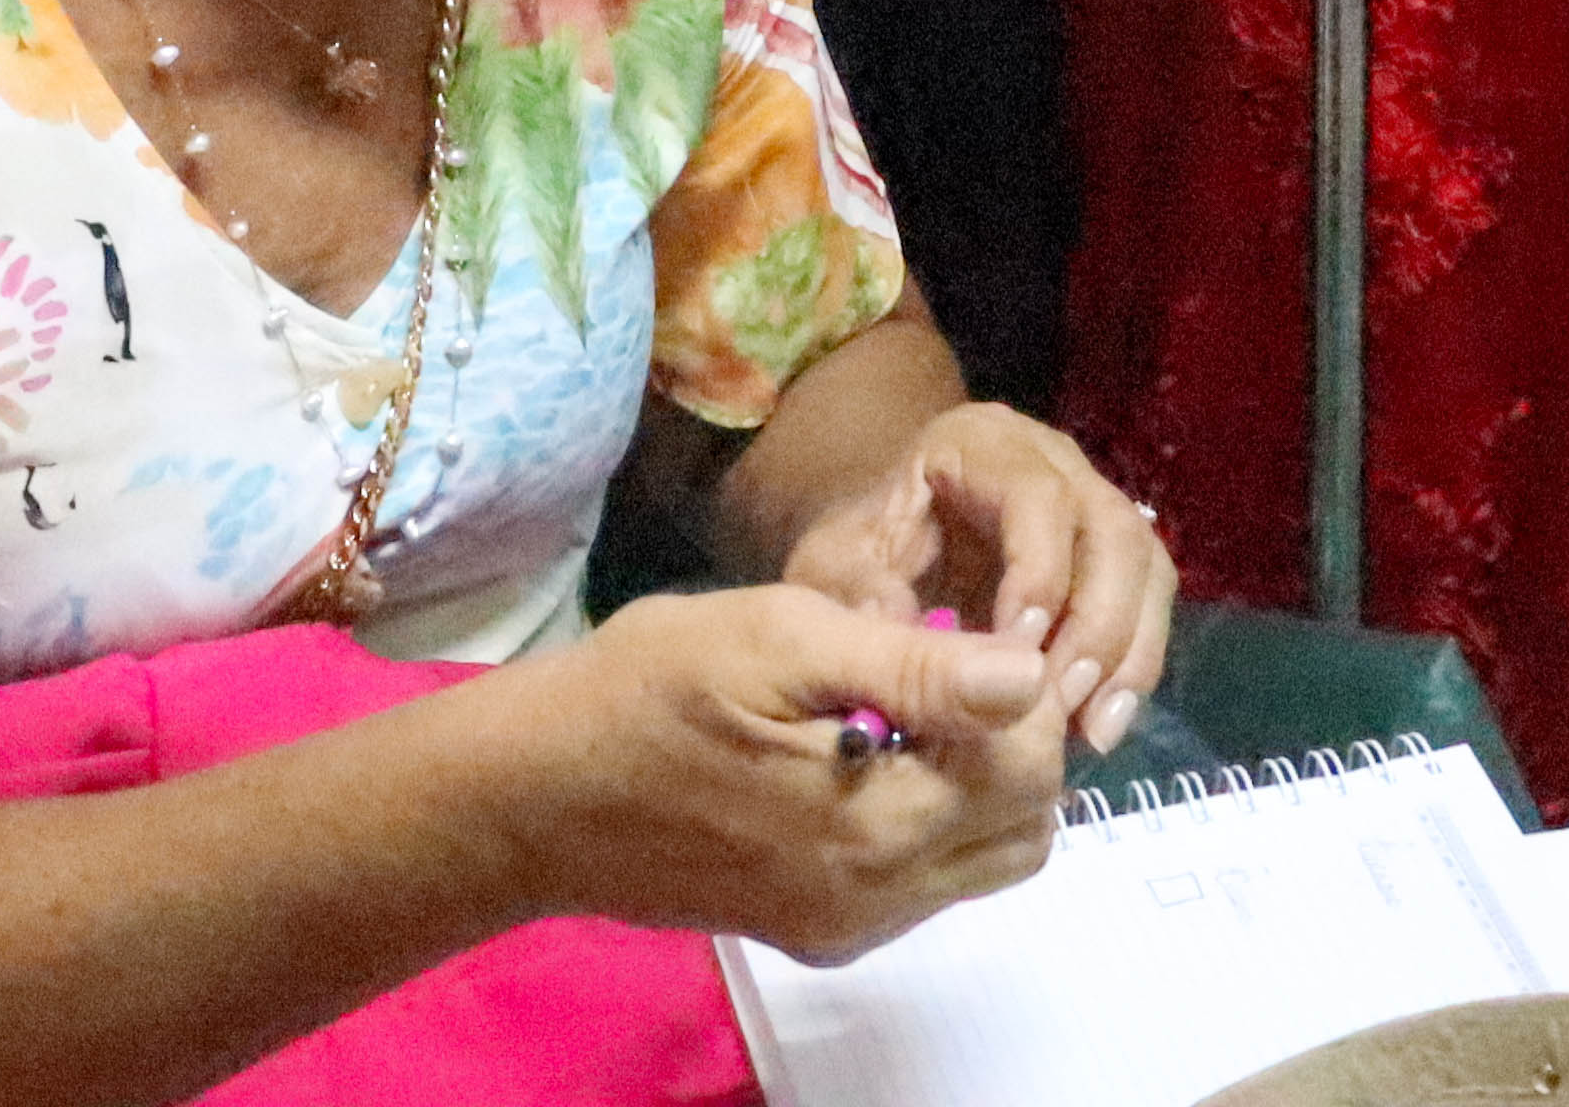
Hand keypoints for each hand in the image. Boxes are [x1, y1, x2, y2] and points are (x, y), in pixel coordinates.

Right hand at [501, 584, 1074, 962]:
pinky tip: (857, 758)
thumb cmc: (646, 690)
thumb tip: (1030, 675)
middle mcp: (876, 897)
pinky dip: (926, 822)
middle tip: (940, 672)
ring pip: (982, 862)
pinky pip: (923, 885)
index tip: (959, 636)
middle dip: (1013, 744)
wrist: (535, 793)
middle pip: (1025, 828)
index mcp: (876, 823)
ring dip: (975, 785)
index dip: (1018, 692)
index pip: (1033, 769)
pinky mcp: (817, 932)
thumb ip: (913, 667)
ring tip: (900, 711)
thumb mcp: (777, 639)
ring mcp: (847, 925)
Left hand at [777, 402, 1174, 756]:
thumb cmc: (856, 552)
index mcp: (981, 444)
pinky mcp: (1110, 559)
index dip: (1040, 574)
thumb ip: (862, 596)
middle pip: (1112, 529)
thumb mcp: (833, 569)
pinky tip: (1096, 728)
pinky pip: (1148, 604)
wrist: (876, 549)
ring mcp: (1091, 505)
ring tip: (1090, 731)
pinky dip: (1131, 668)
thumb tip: (917, 643)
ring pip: (1145, 566)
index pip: (1038, 496)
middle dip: (1098, 624)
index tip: (1015, 655)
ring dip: (1128, 654)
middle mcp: (1053, 463)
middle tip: (1063, 704)